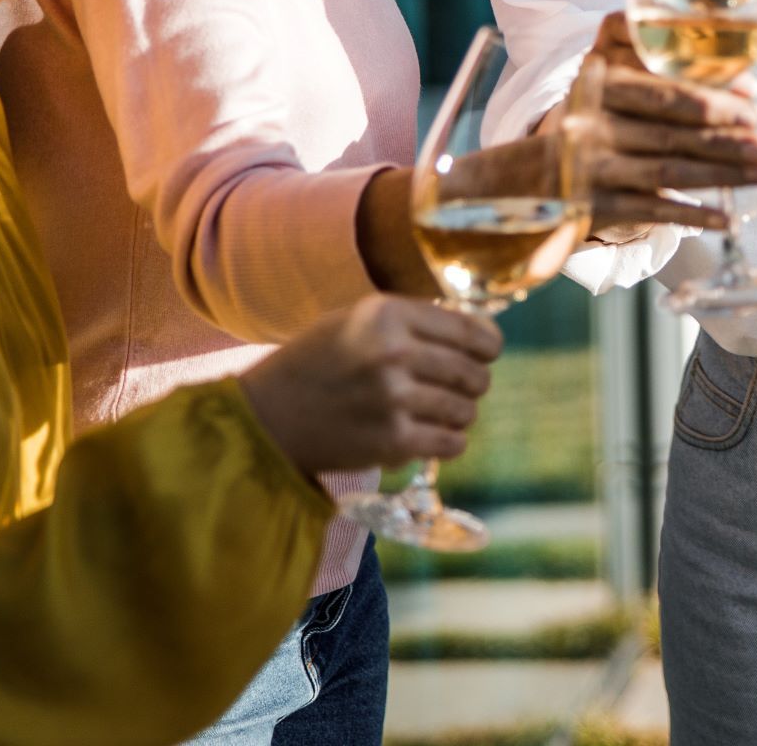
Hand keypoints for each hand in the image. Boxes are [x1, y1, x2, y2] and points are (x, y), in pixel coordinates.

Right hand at [238, 294, 501, 477]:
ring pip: (465, 409)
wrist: (267, 416)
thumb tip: (480, 333)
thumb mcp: (358, 320)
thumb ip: (414, 321)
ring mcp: (393, 398)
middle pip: (472, 372)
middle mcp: (394, 352)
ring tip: (442, 413)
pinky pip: (450, 443)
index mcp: (388, 314)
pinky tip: (435, 436)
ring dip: (461, 414)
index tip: (489, 353)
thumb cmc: (316, 362)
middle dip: (475, 382)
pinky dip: (450, 442)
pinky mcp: (391, 440)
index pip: (469, 330)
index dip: (488, 345)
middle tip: (464, 387)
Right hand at [546, 15, 756, 242]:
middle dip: (727, 142)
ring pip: (669, 171)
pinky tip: (725, 220)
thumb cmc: (577, 134)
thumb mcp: (599, 94)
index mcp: (599, 87)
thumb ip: (647, 84)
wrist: (514, 182)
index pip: (666, 94)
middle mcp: (594, 125)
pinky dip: (692, 216)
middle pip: (673, 133)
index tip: (753, 109)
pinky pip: (653, 211)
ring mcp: (592, 168)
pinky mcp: (594, 206)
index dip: (714, 102)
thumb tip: (729, 93)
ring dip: (722, 176)